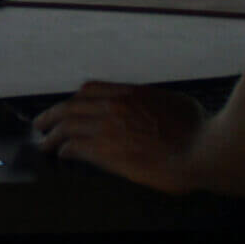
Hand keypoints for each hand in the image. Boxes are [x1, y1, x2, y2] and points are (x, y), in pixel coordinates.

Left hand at [31, 81, 208, 195]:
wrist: (204, 150)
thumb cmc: (200, 130)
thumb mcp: (176, 103)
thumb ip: (156, 103)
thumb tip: (152, 109)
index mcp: (132, 93)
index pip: (91, 89)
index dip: (74, 99)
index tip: (67, 105)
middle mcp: (116, 106)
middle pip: (71, 106)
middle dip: (52, 115)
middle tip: (41, 123)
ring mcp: (110, 128)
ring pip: (67, 126)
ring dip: (51, 134)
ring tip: (44, 142)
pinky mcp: (108, 152)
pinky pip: (75, 147)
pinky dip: (63, 149)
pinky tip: (60, 154)